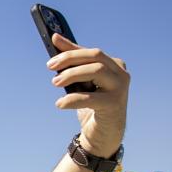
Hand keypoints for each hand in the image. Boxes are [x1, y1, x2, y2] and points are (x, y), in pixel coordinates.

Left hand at [47, 33, 129, 157]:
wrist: (104, 134)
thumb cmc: (92, 105)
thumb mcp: (81, 82)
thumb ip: (72, 61)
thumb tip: (55, 37)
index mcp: (113, 65)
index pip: (91, 53)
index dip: (70, 52)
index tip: (51, 59)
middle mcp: (120, 73)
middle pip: (95, 56)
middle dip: (71, 59)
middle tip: (50, 67)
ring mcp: (120, 87)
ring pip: (96, 70)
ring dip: (72, 74)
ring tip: (55, 83)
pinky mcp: (115, 104)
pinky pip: (91, 97)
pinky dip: (73, 99)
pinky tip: (60, 104)